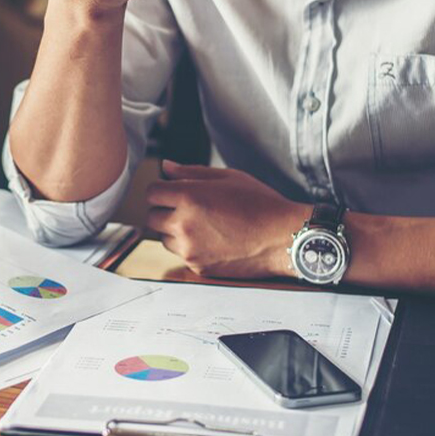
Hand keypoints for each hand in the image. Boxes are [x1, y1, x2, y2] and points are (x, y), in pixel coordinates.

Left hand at [145, 160, 309, 278]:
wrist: (283, 238)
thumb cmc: (260, 204)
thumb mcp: (227, 177)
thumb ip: (191, 172)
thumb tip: (166, 168)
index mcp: (188, 197)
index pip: (151, 192)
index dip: (161, 190)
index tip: (172, 191)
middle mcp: (184, 224)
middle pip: (152, 217)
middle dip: (165, 210)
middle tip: (188, 208)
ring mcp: (190, 249)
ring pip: (164, 238)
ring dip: (175, 230)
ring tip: (203, 224)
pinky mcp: (198, 267)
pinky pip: (182, 255)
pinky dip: (190, 248)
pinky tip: (213, 240)